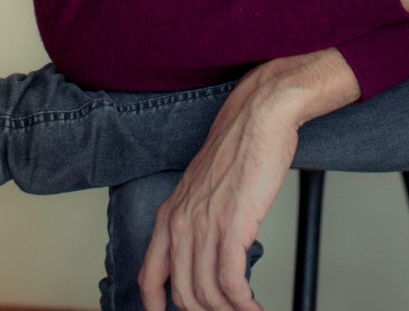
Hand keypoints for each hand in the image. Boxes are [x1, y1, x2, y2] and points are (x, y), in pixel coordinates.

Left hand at [138, 50, 358, 310]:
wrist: (259, 116)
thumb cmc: (240, 146)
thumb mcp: (204, 184)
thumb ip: (196, 216)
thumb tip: (206, 249)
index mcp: (169, 213)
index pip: (149, 277)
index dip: (158, 306)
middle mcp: (180, 223)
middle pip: (183, 294)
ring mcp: (204, 226)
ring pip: (208, 293)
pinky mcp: (232, 227)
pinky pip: (232, 283)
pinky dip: (244, 304)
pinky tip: (255, 307)